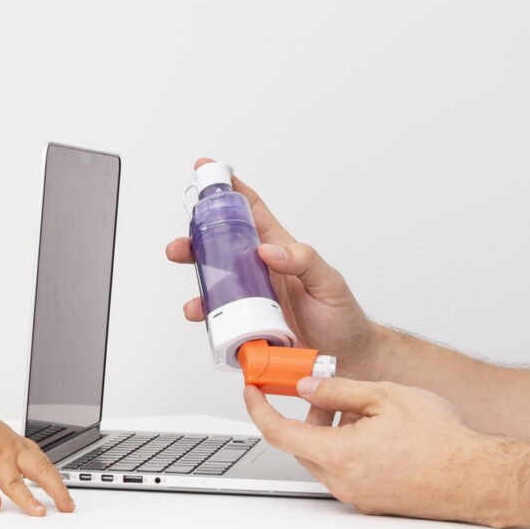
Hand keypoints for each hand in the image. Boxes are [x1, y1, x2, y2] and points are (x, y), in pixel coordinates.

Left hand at [0, 406, 73, 514]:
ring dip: (57, 478)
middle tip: (67, 507)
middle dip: (58, 490)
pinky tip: (50, 473)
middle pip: (42, 470)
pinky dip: (48, 465)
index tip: (40, 513)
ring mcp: (17, 442)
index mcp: (0, 457)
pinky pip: (38, 452)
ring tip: (64, 495)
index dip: (29, 501)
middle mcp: (13, 448)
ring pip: (44, 460)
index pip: (17, 485)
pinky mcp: (16, 438)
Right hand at [163, 163, 378, 369]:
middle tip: (181, 244)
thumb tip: (268, 250)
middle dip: (196, 240)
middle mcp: (261, 271)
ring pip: (216, 283)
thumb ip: (303, 261)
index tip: (207, 170)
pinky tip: (205, 318)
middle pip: (221, 246)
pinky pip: (222, 319)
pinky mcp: (249, 326)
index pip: (252, 212)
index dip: (230, 189)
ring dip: (197, 283)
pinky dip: (208, 318)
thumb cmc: (342, 317)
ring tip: (192, 294)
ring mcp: (253, 299)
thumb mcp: (329, 282)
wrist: (349, 358)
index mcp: (280, 250)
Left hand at [242, 376, 502, 523]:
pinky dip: (350, 451)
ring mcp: (358, 496)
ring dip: (331, 434)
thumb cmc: (441, 440)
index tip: (253, 392)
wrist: (477, 477)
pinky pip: (348, 474)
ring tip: (363, 411)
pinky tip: (377, 434)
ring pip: (326, 460)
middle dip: (308, 417)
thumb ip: (339, 389)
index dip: (258, 409)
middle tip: (326, 392)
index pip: (278, 432)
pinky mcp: (374, 503)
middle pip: (303, 446)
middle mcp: (342, 481)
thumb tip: (308, 385)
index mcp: (338, 454)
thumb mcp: (385, 396)